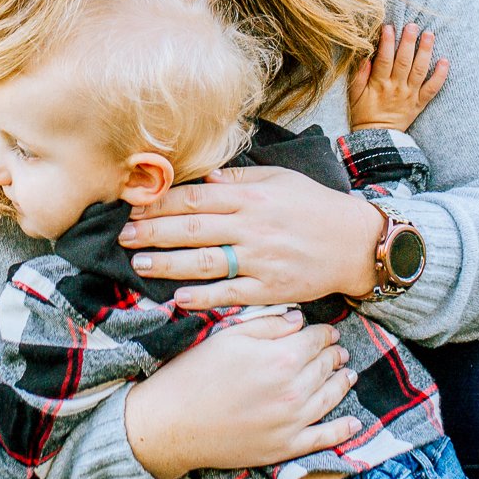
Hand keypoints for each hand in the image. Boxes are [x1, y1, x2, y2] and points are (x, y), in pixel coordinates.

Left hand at [121, 165, 383, 309]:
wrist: (356, 243)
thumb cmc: (315, 207)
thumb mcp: (281, 179)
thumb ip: (241, 180)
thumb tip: (204, 179)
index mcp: (252, 197)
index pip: (195, 199)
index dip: (160, 204)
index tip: (133, 207)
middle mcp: (252, 227)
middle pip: (192, 229)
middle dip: (153, 233)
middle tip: (123, 237)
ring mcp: (261, 260)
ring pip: (205, 262)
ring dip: (168, 265)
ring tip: (138, 265)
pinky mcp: (271, 289)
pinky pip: (231, 294)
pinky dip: (204, 297)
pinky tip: (178, 299)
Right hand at [124, 311, 362, 478]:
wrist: (171, 423)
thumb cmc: (194, 374)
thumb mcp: (229, 336)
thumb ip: (270, 325)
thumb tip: (300, 321)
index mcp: (281, 357)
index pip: (316, 340)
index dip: (325, 334)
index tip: (328, 332)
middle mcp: (294, 389)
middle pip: (326, 366)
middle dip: (335, 355)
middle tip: (339, 351)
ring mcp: (292, 422)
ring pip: (331, 397)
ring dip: (343, 384)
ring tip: (348, 375)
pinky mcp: (285, 448)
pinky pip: (324, 438)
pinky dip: (343, 430)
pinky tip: (355, 423)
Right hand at [348, 23, 448, 132]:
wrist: (377, 138)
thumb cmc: (363, 113)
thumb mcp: (354, 95)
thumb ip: (359, 75)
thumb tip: (365, 55)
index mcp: (379, 84)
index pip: (384, 59)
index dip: (387, 42)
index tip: (389, 27)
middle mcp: (397, 88)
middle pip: (404, 61)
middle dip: (409, 41)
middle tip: (413, 25)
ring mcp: (410, 95)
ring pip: (420, 71)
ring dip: (425, 51)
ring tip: (429, 34)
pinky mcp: (420, 103)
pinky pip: (432, 89)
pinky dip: (440, 75)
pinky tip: (445, 61)